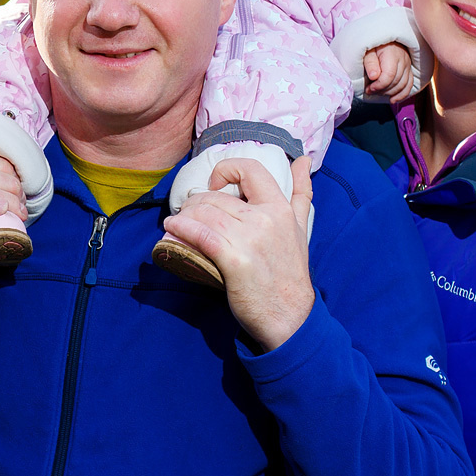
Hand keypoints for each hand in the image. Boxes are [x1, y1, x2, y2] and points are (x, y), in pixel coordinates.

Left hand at [160, 156, 314, 350]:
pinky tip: (172, 229)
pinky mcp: (233, 260)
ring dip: (185, 216)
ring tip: (178, 223)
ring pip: (204, 213)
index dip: (226, 170)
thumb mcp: (301, 228)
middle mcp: (265, 219)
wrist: (289, 315)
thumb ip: (302, 192)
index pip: (249, 169)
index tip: (215, 185)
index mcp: (280, 208)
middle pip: (217, 196)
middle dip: (196, 202)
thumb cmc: (290, 272)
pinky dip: (180, 229)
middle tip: (189, 212)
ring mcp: (249, 239)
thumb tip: (303, 160)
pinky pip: (200, 234)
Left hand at [363, 41, 413, 97]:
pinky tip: (393, 100)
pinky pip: (409, 84)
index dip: (379, 85)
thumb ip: (370, 63)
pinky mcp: (409, 69)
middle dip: (382, 90)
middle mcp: (403, 60)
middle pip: (396, 81)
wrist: (386, 38)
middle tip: (370, 91)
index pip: (389, 75)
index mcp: (392, 54)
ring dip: (390, 93)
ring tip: (378, 93)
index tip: (369, 88)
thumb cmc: (375, 45)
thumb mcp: (368, 50)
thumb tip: (374, 77)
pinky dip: (402, 94)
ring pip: (403, 85)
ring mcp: (408, 65)